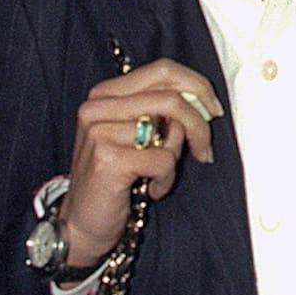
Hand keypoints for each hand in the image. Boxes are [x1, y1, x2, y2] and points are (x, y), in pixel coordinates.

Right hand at [57, 59, 224, 267]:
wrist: (82, 224)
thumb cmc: (118, 178)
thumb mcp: (139, 135)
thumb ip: (162, 112)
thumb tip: (204, 103)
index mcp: (106, 93)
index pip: (163, 70)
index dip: (198, 86)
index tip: (214, 111)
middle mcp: (98, 106)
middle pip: (172, 97)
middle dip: (200, 125)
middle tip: (204, 151)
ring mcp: (99, 130)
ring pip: (172, 130)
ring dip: (176, 158)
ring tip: (160, 175)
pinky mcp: (107, 158)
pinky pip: (163, 160)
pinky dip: (166, 179)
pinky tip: (150, 189)